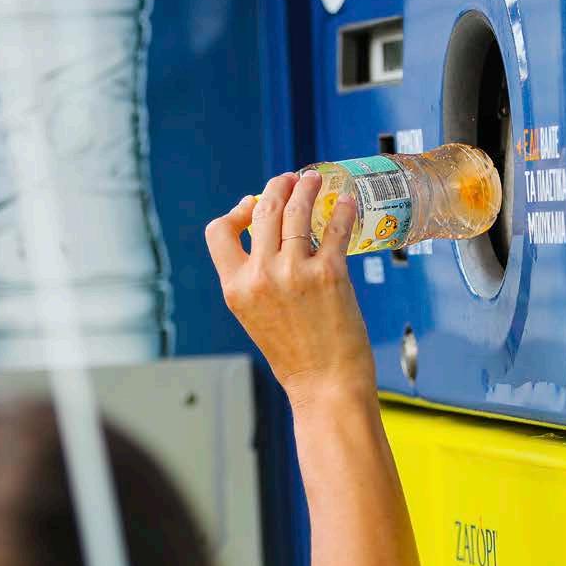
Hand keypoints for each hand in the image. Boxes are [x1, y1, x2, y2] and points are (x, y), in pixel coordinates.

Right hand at [205, 171, 374, 409]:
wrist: (325, 386)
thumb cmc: (296, 357)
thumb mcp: (256, 317)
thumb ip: (256, 280)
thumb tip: (270, 238)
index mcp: (235, 288)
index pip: (219, 231)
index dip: (235, 212)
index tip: (251, 204)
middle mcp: (261, 277)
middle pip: (263, 210)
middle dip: (277, 187)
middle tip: (291, 179)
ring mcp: (295, 273)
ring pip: (297, 211)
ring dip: (307, 188)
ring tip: (315, 179)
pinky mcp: (330, 274)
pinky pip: (335, 228)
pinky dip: (342, 210)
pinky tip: (347, 202)